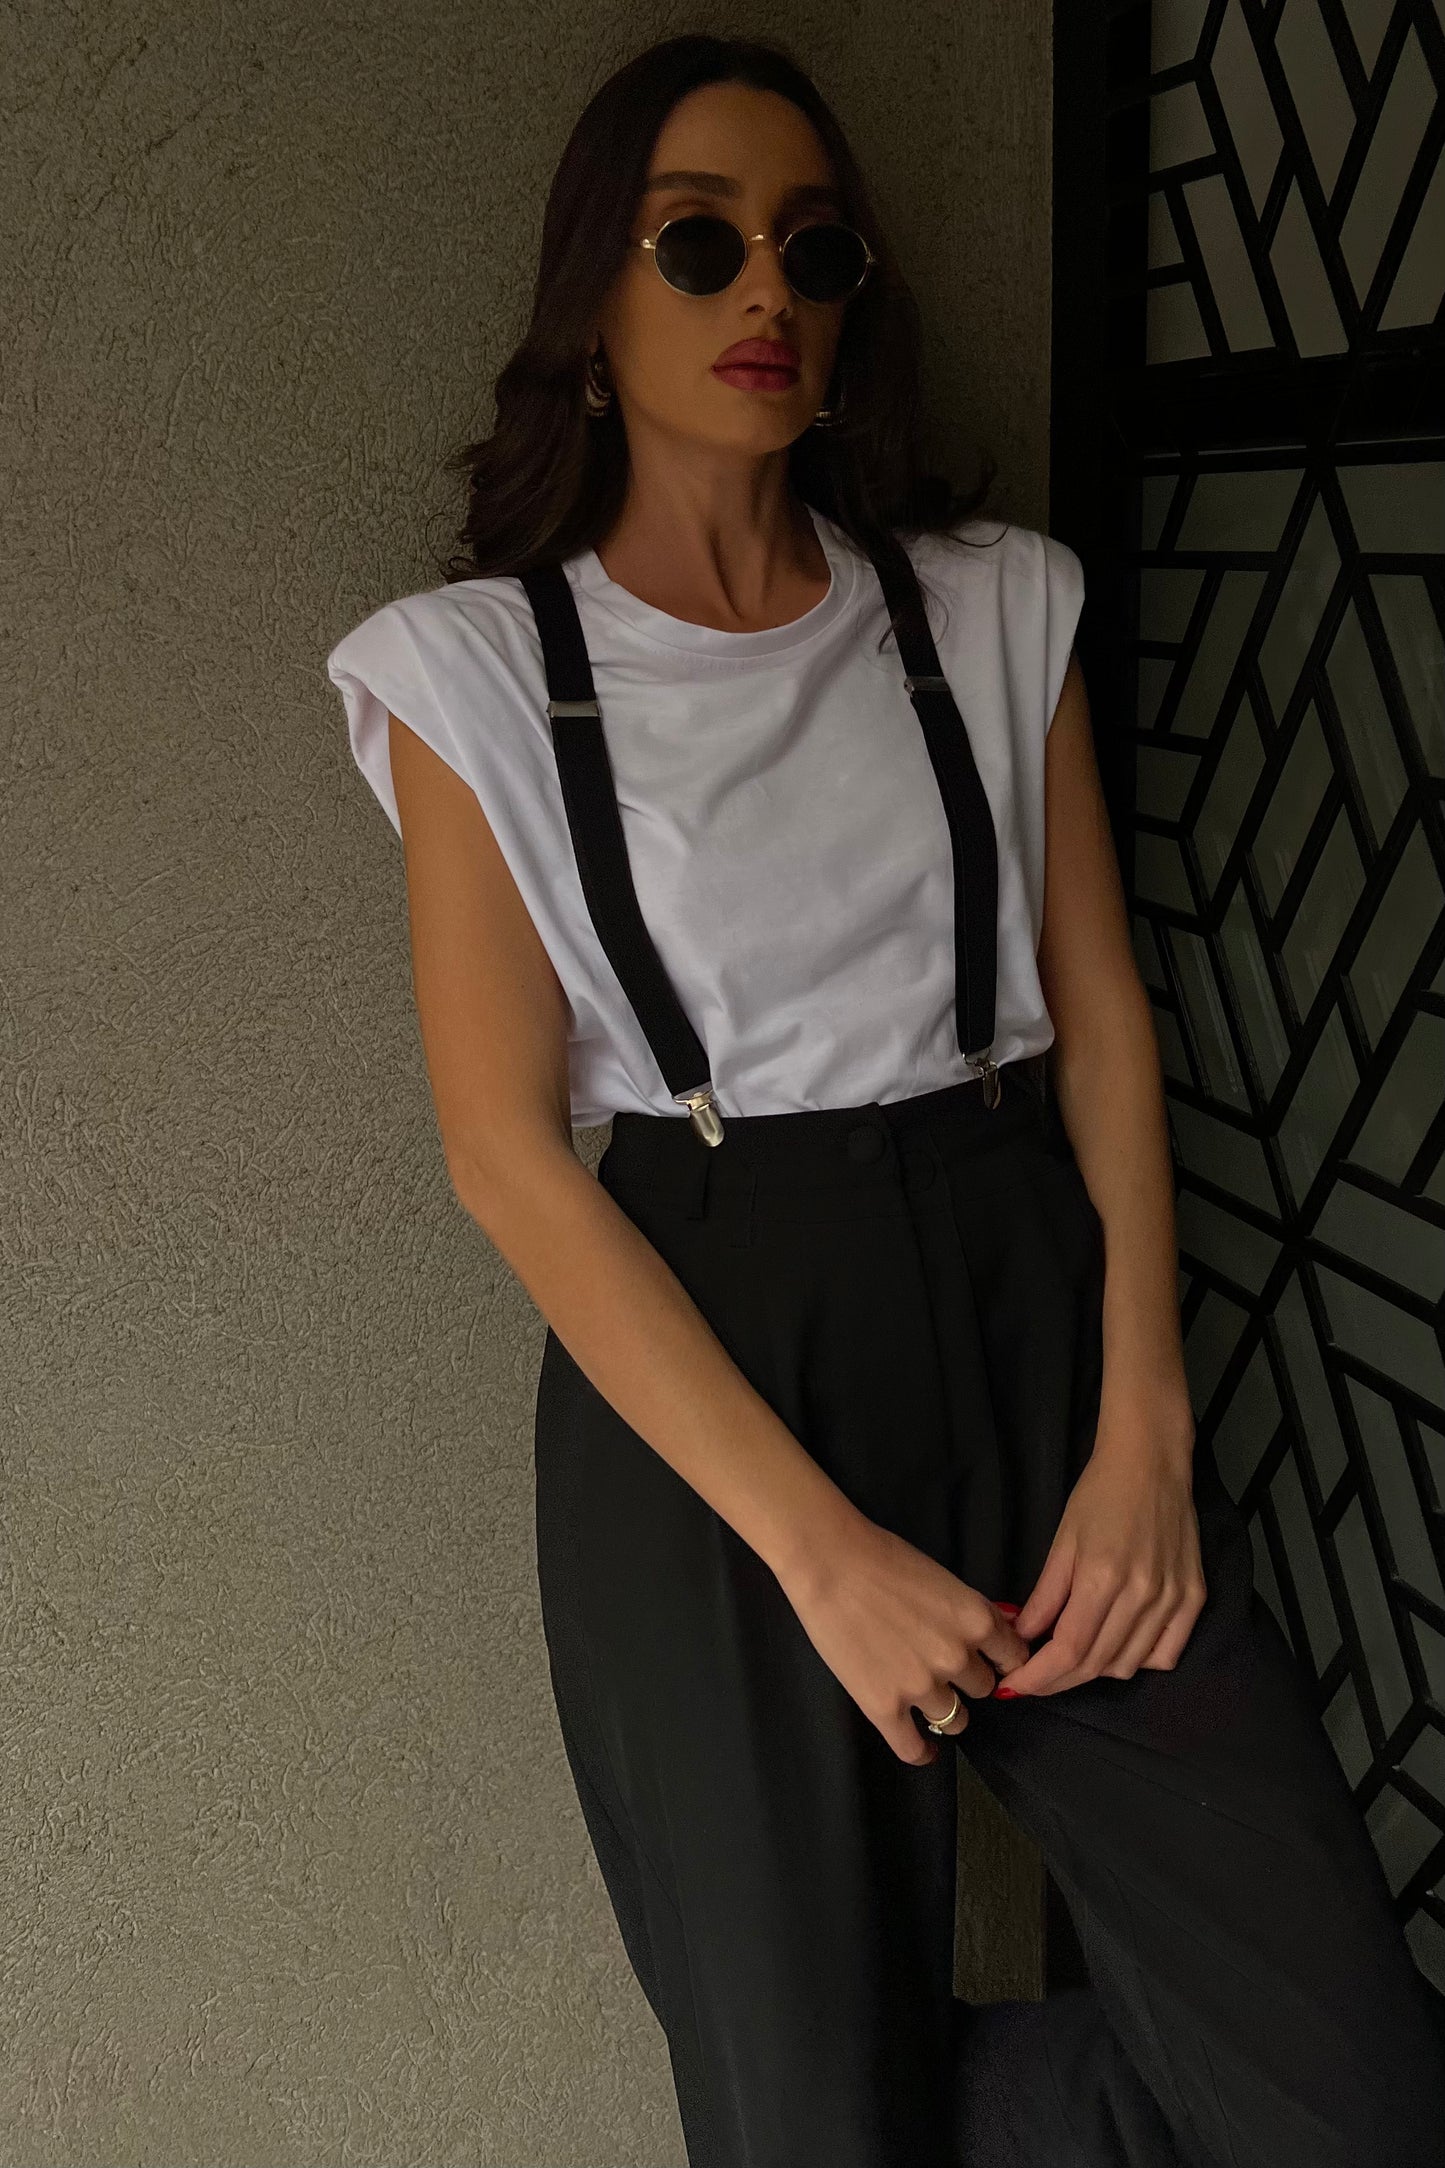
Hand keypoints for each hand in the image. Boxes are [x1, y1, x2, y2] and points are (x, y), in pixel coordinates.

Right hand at [775, 1511, 1030, 1764]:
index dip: (1002, 1661)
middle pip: (983, 1688)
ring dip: (945, 1709)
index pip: (1013, 1659)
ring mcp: (921, 1687)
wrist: (828, 1563)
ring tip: (926, 1697)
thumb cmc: (882, 1558)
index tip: (989, 1663)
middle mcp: (957, 1658)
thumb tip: (1006, 1630)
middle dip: (966, 1679)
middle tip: (942, 1667)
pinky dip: (922, 1752)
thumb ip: (976, 1611)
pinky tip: (923, 1749)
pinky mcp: (884, 1707)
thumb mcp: (945, 1578)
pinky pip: (913, 1748)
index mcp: (977, 1621)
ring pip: (956, 1719)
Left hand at [997, 1431, 1206, 1697]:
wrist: (1152, 1462)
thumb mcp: (1062, 1541)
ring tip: (1070, 1660)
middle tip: (1034, 1680)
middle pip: (1097, 1664)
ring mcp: (1173, 1599)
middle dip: (1059, 1681)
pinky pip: (1166, 1654)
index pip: (1068, 1650)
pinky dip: (1138, 1661)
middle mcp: (1143, 1595)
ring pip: (1129, 1665)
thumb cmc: (1100, 1493)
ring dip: (1095, 1672)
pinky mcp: (1194, 1598)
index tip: (1015, 1687)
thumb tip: (1021, 1638)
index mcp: (1103, 1577)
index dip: (1038, 1676)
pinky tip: (1117, 1647)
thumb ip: (1045, 1596)